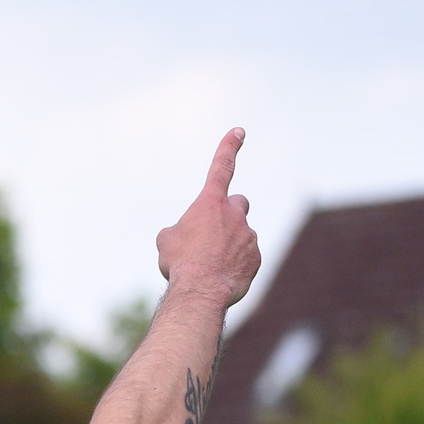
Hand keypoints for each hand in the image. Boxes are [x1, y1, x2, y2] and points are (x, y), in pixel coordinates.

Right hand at [156, 128, 261, 307]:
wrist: (200, 291)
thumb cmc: (180, 263)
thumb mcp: (166, 242)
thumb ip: (179, 230)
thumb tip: (186, 237)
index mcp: (210, 203)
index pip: (221, 167)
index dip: (229, 147)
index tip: (239, 131)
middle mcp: (234, 214)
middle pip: (238, 204)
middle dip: (229, 213)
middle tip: (214, 233)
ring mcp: (249, 236)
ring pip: (241, 235)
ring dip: (228, 245)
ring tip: (210, 265)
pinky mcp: (256, 258)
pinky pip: (246, 257)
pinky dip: (235, 264)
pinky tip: (220, 276)